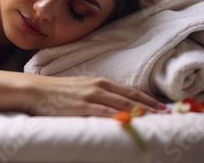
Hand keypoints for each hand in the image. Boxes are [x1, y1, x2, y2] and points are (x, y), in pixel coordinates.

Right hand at [27, 76, 165, 116]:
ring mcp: (91, 96)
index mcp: (99, 81)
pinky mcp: (82, 106)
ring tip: (156, 118)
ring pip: (122, 104)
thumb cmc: (56, 91)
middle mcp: (98, 86)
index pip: (129, 91)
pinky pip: (105, 112)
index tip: (161, 105)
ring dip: (140, 111)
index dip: (146, 98)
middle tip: (167, 112)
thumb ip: (96, 94)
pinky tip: (130, 120)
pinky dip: (119, 116)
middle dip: (150, 105)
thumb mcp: (80, 88)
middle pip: (130, 96)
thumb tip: (111, 103)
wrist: (36, 90)